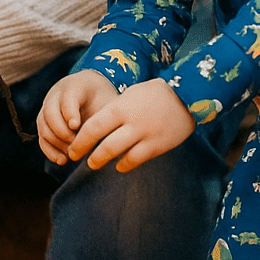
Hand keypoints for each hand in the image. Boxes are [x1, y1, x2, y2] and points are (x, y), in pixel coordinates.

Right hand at [38, 70, 118, 165]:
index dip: (70, 113)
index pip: (67, 98)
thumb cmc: (103, 98)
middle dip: (62, 132)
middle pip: (50, 113)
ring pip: (43, 126)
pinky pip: (41, 137)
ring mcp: (47, 108)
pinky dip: (49, 150)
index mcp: (74, 86)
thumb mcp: (108, 101)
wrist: (93, 92)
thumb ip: (106, 115)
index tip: (76, 126)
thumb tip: (110, 137)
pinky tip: (62, 160)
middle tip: (76, 145)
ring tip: (71, 155)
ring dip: (56, 143)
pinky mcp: (44, 122)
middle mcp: (56, 95)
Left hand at [66, 77, 195, 172]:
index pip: (93, 126)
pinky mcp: (157, 145)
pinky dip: (124, 165)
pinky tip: (119, 165)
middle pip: (103, 144)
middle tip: (76, 157)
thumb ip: (113, 111)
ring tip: (94, 163)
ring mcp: (145, 135)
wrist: (186, 95)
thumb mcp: (129, 95)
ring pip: (118, 154)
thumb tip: (95, 128)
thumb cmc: (153, 94)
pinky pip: (136, 160)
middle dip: (87, 154)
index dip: (80, 140)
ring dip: (101, 160)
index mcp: (121, 107)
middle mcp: (132, 122)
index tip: (72, 148)